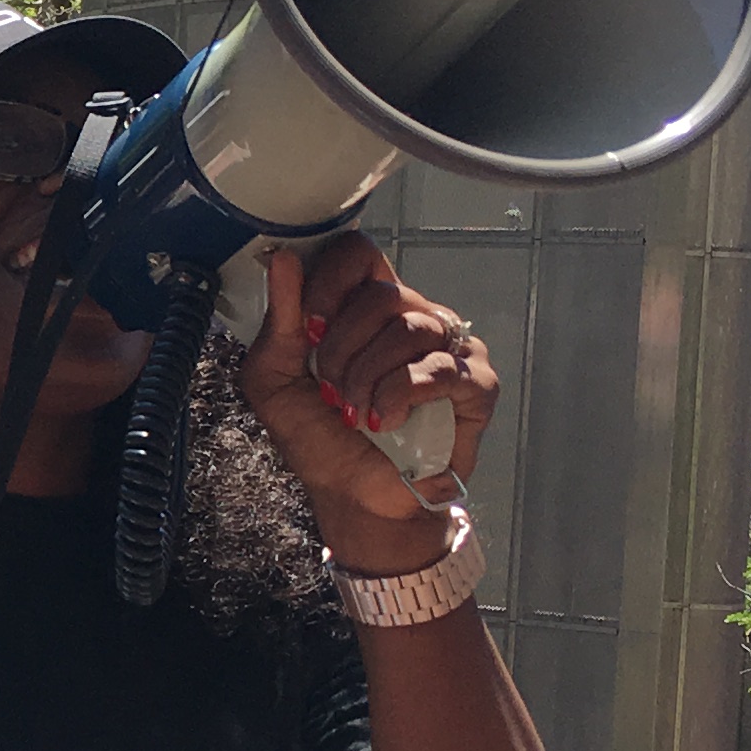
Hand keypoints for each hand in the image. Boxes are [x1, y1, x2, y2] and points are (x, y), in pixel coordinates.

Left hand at [238, 238, 497, 572]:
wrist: (353, 496)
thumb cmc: (318, 437)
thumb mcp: (274, 379)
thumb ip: (279, 320)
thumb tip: (285, 259)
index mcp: (364, 307)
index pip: (357, 255)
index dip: (328, 283)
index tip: (306, 329)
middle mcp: (411, 316)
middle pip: (381, 292)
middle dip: (340, 347)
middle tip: (327, 387)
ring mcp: (448, 347)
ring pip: (409, 327)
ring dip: (365, 376)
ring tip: (351, 411)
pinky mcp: (476, 382)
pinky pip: (439, 368)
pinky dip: (400, 396)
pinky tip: (383, 421)